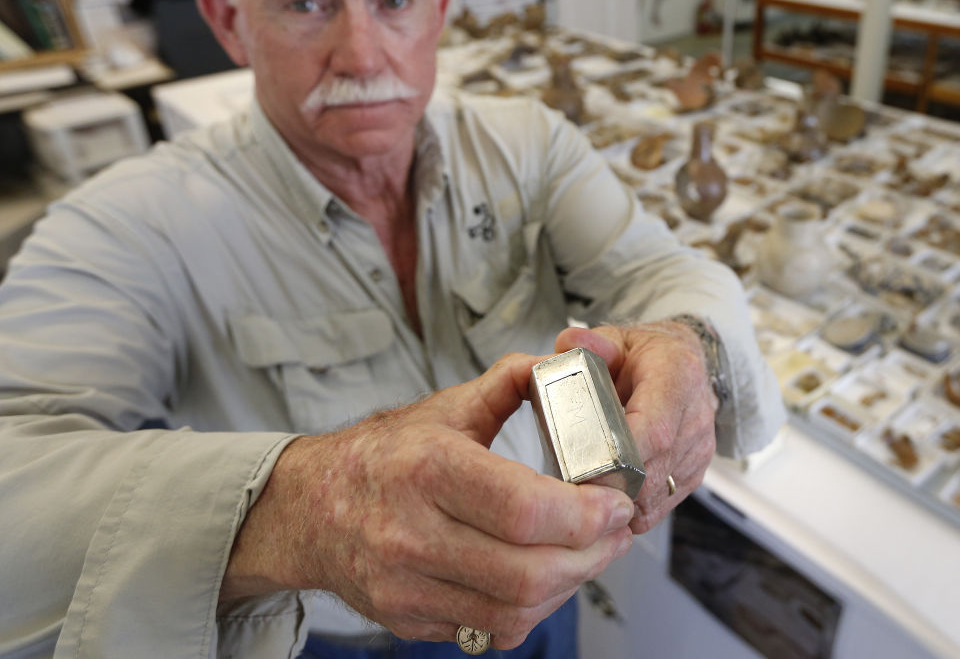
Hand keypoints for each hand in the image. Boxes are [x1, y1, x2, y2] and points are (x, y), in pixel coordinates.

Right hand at [220, 352, 634, 648]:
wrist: (308, 509)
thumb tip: (562, 364)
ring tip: (593, 552)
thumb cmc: (381, 456)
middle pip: (528, 571)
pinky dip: (534, 609)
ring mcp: (407, 586)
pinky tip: (550, 577)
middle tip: (616, 531)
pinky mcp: (409, 619)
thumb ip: (508, 383)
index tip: (615, 502)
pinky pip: (492, 630)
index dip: (585, 514)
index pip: (523, 508)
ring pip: (515, 609)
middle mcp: (411, 534)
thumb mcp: (443, 408)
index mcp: (426, 469)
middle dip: (592, 555)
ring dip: (571, 585)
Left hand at [554, 322, 718, 533]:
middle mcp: (695, 417)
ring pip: (655, 496)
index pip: (654, 430)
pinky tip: (609, 494)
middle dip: (609, 485)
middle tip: (570, 487)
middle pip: (652, 472)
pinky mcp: (693, 474)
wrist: (687, 364)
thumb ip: (591, 342)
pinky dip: (631, 508)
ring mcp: (698, 450)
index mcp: (677, 377)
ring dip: (619, 500)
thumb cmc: (650, 355)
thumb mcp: (618, 338)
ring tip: (587, 490)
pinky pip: (660, 506)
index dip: (620, 457)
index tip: (584, 467)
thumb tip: (568, 346)